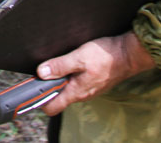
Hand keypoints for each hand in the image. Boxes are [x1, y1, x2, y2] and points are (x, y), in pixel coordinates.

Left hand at [37, 31, 155, 115]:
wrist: (129, 53)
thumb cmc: (106, 56)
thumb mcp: (79, 57)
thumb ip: (60, 66)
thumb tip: (41, 73)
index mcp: (76, 91)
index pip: (52, 107)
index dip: (39, 100)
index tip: (30, 89)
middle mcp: (82, 94)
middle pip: (57, 98)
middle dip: (47, 87)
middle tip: (40, 72)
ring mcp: (88, 89)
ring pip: (67, 90)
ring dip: (58, 80)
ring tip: (54, 65)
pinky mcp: (93, 82)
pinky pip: (76, 84)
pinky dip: (69, 76)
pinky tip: (69, 64)